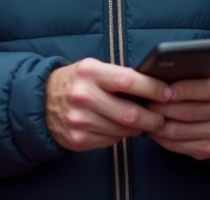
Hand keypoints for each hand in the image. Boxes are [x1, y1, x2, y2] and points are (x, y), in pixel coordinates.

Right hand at [45, 58, 173, 151]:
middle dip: (152, 117)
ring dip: (137, 128)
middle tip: (161, 117)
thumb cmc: (75, 81)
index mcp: (90, 72)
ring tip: (142, 122)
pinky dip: (120, 135)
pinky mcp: (78, 140)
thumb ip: (118, 76)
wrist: (40, 102)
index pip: (129, 81)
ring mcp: (79, 121)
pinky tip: (120, 127)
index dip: (152, 88)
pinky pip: (111, 141)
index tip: (168, 93)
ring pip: (122, 130)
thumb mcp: (92, 68)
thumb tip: (153, 87)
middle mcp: (83, 96)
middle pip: (129, 113)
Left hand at [146, 69, 209, 160]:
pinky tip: (154, 131)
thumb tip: (157, 77)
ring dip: (159, 125)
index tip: (162, 90)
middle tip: (145, 104)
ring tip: (145, 117)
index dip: (182, 89)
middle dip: (162, 108)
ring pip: (180, 131)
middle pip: (189, 112)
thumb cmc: (200, 86)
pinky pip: (180, 146)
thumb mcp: (199, 74)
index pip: (205, 88)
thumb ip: (185, 73)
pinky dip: (163, 139)